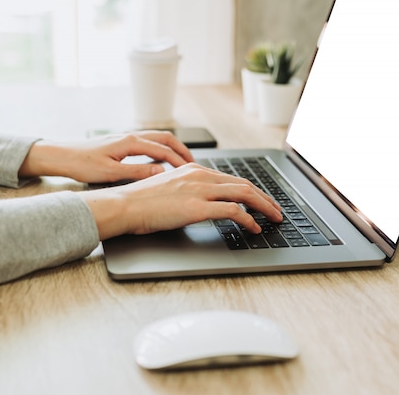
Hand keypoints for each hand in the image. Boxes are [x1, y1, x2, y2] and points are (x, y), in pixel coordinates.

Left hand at [19, 131, 193, 183]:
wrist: (60, 155)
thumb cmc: (81, 163)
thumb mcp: (112, 173)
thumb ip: (138, 172)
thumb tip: (162, 174)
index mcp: (130, 142)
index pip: (163, 150)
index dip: (180, 160)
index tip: (192, 170)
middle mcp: (130, 136)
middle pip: (165, 138)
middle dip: (181, 150)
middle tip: (194, 163)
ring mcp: (125, 138)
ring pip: (157, 139)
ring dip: (172, 148)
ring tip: (182, 161)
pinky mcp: (120, 144)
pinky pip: (148, 143)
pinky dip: (160, 149)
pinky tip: (160, 161)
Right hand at [78, 163, 282, 239]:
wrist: (123, 204)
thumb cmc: (139, 202)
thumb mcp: (168, 189)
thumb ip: (187, 192)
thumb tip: (201, 204)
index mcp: (193, 169)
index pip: (231, 178)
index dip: (251, 190)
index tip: (261, 200)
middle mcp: (200, 175)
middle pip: (243, 184)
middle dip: (264, 198)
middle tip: (276, 210)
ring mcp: (199, 189)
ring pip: (244, 194)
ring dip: (264, 207)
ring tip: (274, 218)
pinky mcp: (197, 206)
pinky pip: (233, 211)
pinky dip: (248, 219)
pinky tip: (254, 228)